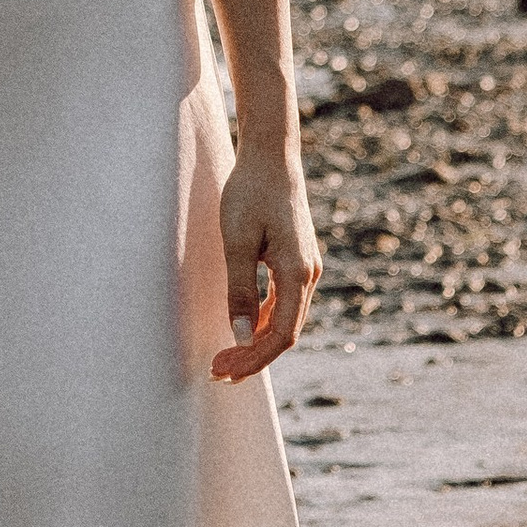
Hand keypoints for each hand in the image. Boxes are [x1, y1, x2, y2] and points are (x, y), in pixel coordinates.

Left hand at [213, 136, 319, 382]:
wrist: (271, 155)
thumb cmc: (250, 193)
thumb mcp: (237, 242)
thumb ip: (240, 291)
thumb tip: (242, 338)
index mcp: (297, 273)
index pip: (281, 336)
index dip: (253, 359)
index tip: (223, 371)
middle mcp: (308, 274)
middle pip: (285, 333)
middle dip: (252, 356)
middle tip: (218, 371)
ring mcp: (306, 267)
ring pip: (285, 319)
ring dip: (257, 341)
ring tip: (226, 355)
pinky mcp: (297, 259)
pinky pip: (283, 301)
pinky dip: (263, 319)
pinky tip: (242, 327)